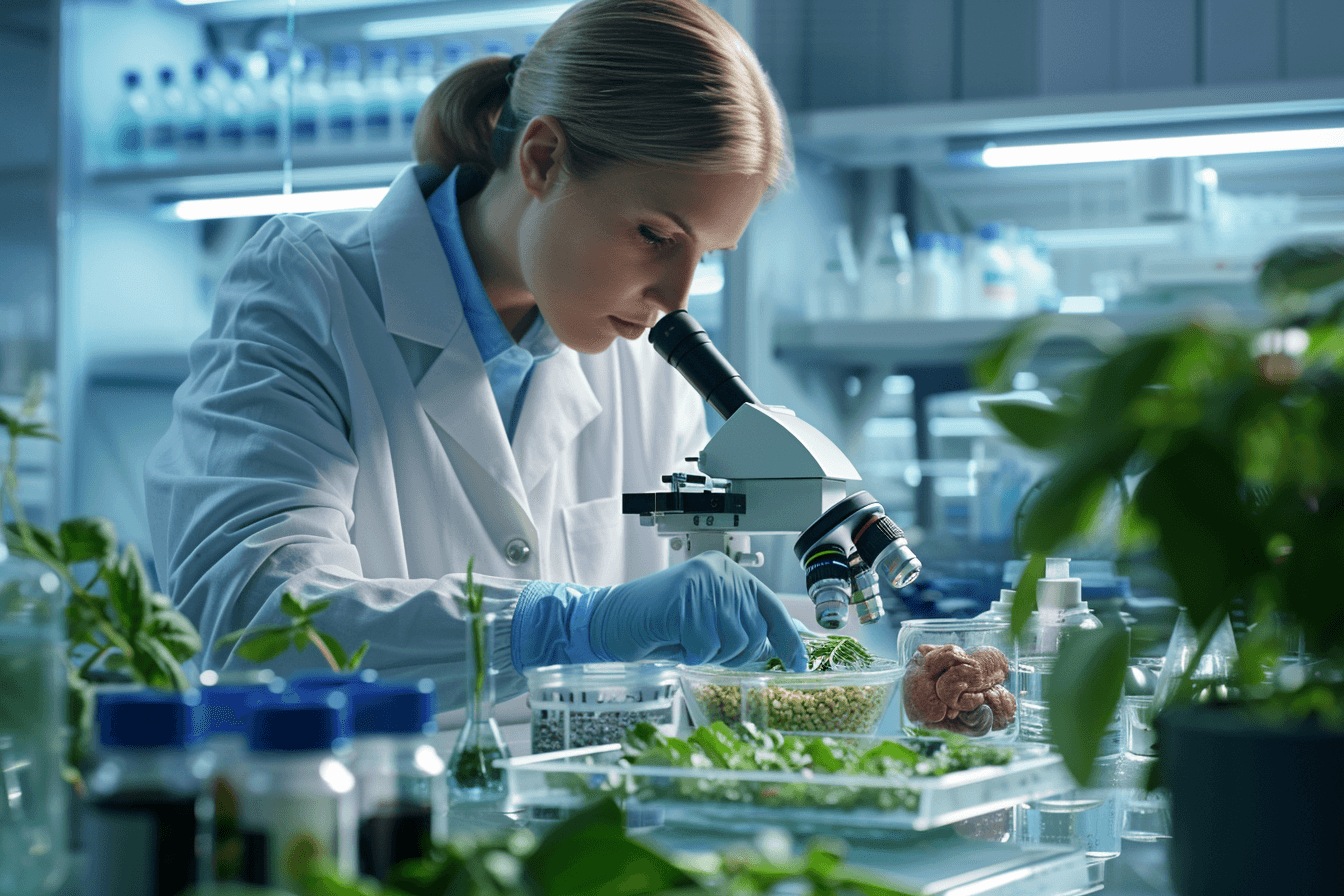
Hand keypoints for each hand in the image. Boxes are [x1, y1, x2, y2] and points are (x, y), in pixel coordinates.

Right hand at [587, 552, 807, 671]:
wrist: (610, 620)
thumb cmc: (658, 624)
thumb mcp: (706, 619)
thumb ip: (739, 623)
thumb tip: (780, 644)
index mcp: (729, 572)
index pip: (771, 608)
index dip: (788, 639)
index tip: (800, 662)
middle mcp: (719, 572)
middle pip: (753, 632)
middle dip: (732, 653)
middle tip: (704, 649)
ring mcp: (702, 585)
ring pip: (732, 642)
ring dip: (709, 653)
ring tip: (686, 640)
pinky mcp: (684, 602)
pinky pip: (705, 647)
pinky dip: (689, 654)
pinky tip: (673, 639)